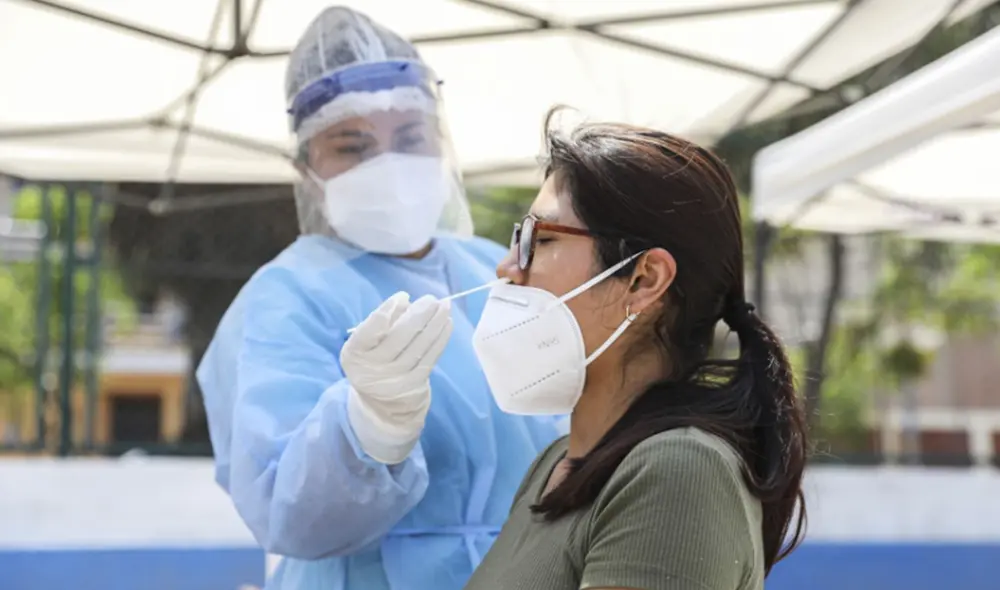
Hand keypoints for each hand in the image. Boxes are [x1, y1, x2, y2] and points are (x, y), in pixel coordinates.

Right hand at [341, 292, 452, 463]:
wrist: (381, 404)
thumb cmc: (373, 362)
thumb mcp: (366, 345)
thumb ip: (381, 323)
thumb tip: (406, 302)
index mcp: (354, 353)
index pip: (370, 328)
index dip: (388, 310)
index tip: (404, 296)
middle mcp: (372, 368)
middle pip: (399, 336)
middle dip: (419, 314)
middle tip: (432, 299)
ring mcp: (394, 378)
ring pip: (419, 346)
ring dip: (435, 323)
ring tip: (445, 306)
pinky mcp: (414, 384)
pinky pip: (430, 357)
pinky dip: (440, 339)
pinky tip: (447, 324)